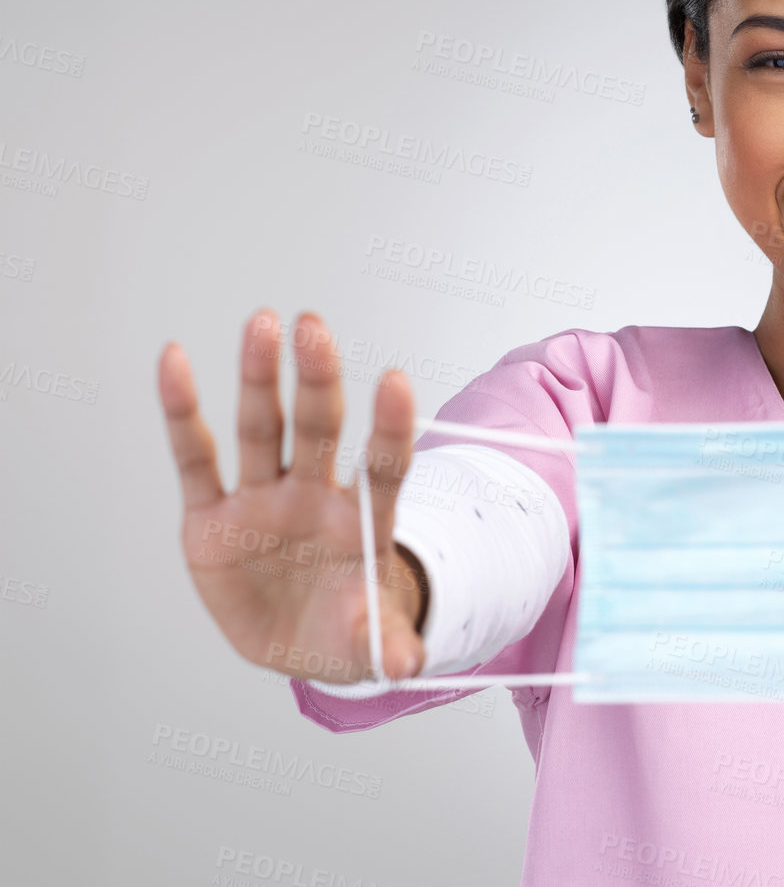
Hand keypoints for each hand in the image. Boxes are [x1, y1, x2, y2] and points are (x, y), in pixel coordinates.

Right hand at [159, 308, 424, 682]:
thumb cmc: (345, 628)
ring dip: (259, 378)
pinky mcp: (212, 515)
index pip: (382, 467)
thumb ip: (386, 643)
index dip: (389, 428)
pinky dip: (182, 411)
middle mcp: (313, 496)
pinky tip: (174, 362)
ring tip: (262, 322)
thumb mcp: (368, 643)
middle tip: (312, 327)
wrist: (301, 641)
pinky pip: (194, 458)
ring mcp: (263, 499)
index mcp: (361, 522)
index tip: (395, 382)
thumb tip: (408, 662)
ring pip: (262, 429)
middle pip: (318, 430)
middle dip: (316, 380)